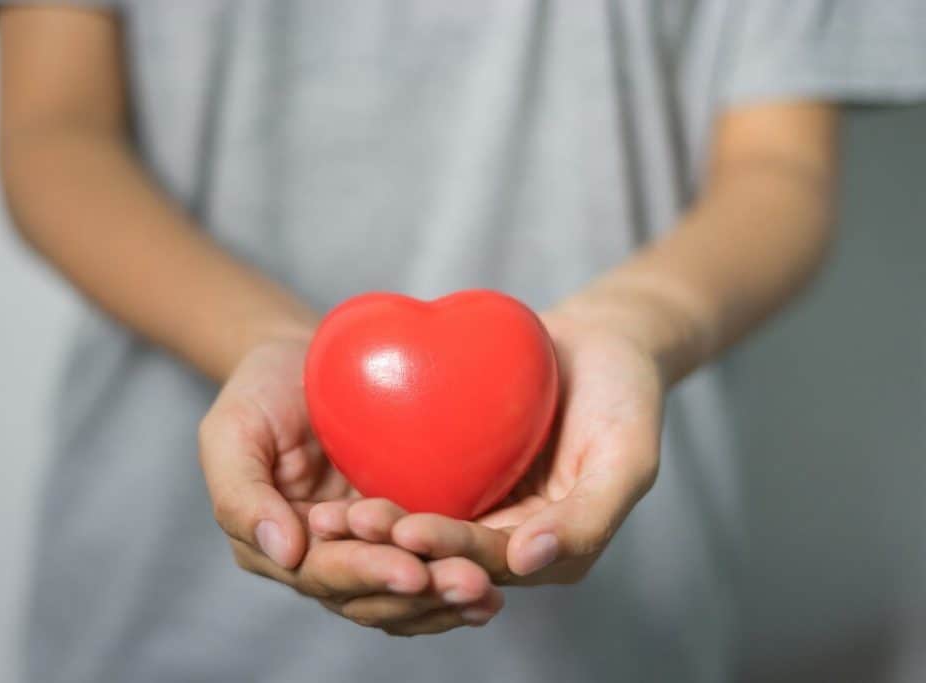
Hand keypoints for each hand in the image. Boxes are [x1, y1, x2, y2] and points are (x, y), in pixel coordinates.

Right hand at [198, 338, 503, 632]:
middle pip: (372, 593)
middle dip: (421, 595)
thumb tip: (285, 552)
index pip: (324, 574)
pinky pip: (430, 563)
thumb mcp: (232, 431)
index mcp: (280, 544)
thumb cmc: (260, 390)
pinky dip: (459, 579)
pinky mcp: (403, 526)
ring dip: (446, 599)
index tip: (412, 570)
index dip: (368, 573)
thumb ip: (241, 494)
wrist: (304, 360)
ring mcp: (367, 545)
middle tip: (472, 584)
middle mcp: (324, 557)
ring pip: (405, 593)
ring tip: (488, 593)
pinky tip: (496, 584)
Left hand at [310, 306, 662, 585]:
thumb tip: (528, 563)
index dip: (447, 550)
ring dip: (376, 527)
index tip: (405, 531)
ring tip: (331, 513)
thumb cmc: (625, 397)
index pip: (489, 561)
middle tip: (348, 523)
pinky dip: (379, 486)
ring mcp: (480, 505)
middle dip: (396, 544)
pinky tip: (337, 476)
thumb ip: (590, 517)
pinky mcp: (457, 472)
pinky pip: (413, 484)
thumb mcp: (627, 457)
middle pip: (444, 550)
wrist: (601, 342)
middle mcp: (508, 536)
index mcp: (549, 550)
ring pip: (420, 525)